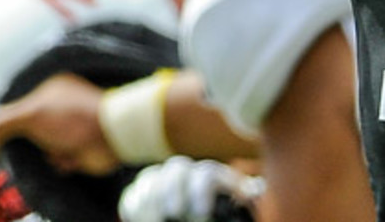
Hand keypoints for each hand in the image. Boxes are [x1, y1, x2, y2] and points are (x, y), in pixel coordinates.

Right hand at [0, 73, 118, 175]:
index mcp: (50, 90)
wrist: (112, 137)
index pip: (16, 106)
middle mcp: (59, 108)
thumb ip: (4, 122)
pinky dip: (61, 161)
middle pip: (28, 129)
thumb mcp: (31, 114)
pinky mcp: (77, 147)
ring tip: (57, 148)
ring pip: (41, 147)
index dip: (1, 123)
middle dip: (26, 142)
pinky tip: (70, 156)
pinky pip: (57, 159)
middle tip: (22, 146)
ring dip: (46, 153)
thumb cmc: (72, 118)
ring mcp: (69, 128)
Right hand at [118, 155, 262, 221]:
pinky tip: (136, 218)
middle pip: (176, 167)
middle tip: (174, 215)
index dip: (202, 192)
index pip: (207, 173)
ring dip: (150, 200)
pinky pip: (133, 192)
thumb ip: (244, 197)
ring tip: (157, 220)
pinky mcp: (145, 193)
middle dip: (172, 191)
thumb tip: (252, 191)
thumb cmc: (227, 212)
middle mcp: (189, 172)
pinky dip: (133, 205)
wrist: (208, 211)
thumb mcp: (237, 206)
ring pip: (151, 177)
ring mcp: (164, 180)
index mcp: (216, 176)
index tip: (202, 215)